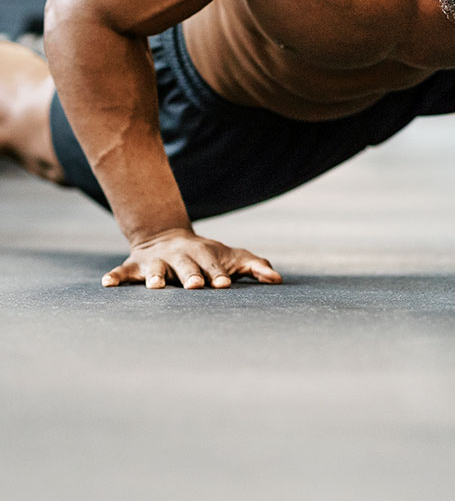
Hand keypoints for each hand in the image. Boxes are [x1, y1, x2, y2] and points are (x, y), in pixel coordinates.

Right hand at [101, 227, 282, 288]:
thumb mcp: (233, 257)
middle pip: (186, 266)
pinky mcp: (134, 266)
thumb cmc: (209, 256)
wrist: (168, 237)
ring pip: (155, 268)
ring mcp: (157, 261)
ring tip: (156, 286)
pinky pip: (123, 272)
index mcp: (204, 255)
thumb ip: (256, 266)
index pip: (213, 267)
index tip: (223, 286)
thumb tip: (278, 280)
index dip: (218, 276)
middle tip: (195, 287)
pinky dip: (115, 277)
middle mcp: (180, 256)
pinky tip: (107, 284)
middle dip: (191, 276)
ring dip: (155, 276)